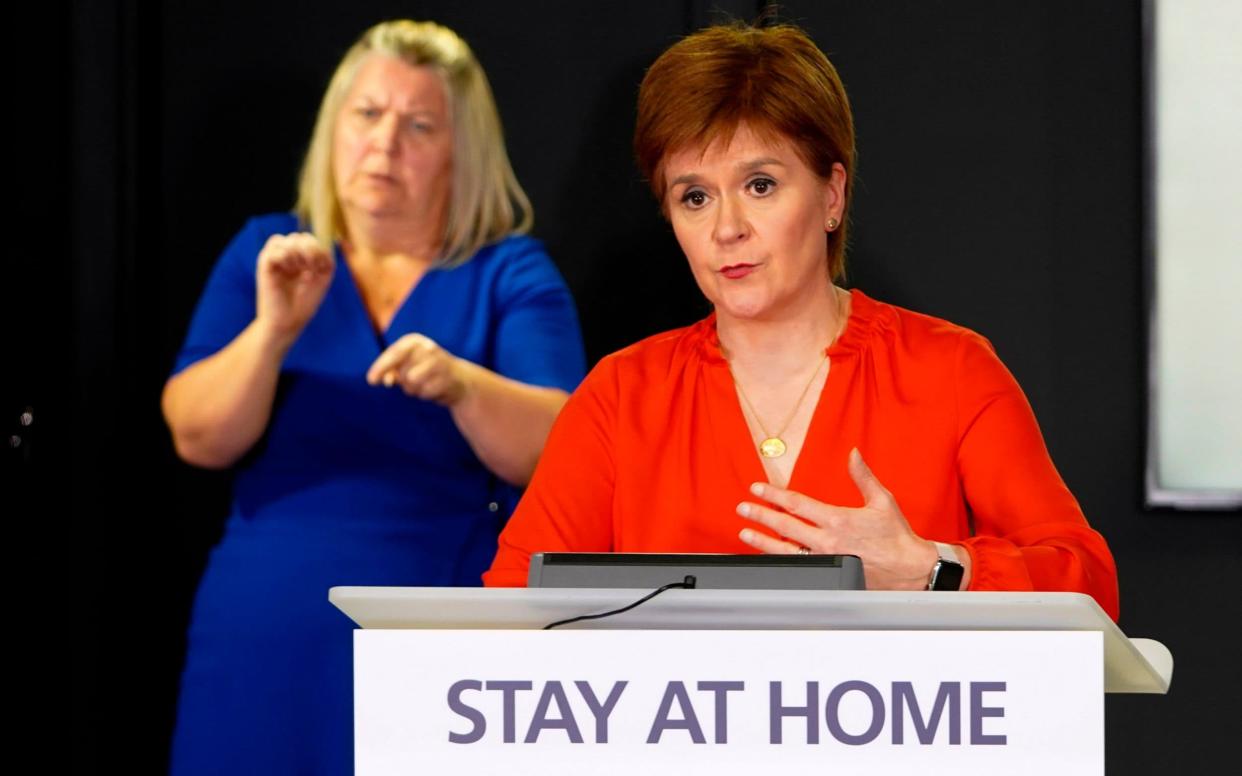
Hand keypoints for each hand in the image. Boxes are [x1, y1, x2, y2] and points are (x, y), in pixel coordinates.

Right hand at [255, 232, 333, 343]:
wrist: (289, 322)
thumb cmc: (305, 302)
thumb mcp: (323, 276)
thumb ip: (325, 256)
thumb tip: (318, 242)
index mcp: (298, 258)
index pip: (307, 238)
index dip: (318, 249)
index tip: (319, 269)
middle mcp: (285, 257)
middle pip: (298, 236)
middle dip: (310, 250)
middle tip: (310, 269)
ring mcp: (274, 260)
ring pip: (285, 240)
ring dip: (298, 254)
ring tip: (299, 270)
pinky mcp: (264, 266)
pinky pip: (275, 249)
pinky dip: (287, 258)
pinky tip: (289, 271)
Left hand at [367, 333, 469, 405]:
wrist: (459, 379)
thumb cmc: (425, 371)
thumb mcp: (405, 366)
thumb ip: (391, 371)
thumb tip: (386, 381)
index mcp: (414, 341)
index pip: (394, 353)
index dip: (381, 367)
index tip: (371, 381)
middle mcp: (428, 348)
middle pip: (402, 373)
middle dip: (403, 382)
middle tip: (412, 381)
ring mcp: (439, 362)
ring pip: (412, 383)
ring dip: (414, 389)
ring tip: (424, 384)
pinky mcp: (447, 378)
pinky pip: (425, 392)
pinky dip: (425, 394)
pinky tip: (434, 388)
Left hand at [736, 448, 938, 589]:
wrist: (910, 570)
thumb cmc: (897, 536)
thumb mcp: (882, 500)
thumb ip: (862, 476)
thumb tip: (853, 454)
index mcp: (838, 519)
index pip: (797, 504)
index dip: (773, 494)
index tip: (757, 488)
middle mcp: (828, 541)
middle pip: (785, 526)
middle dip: (761, 515)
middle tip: (743, 508)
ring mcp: (826, 560)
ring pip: (786, 550)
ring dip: (763, 541)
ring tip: (745, 533)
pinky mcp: (829, 575)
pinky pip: (799, 567)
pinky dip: (781, 560)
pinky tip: (768, 556)